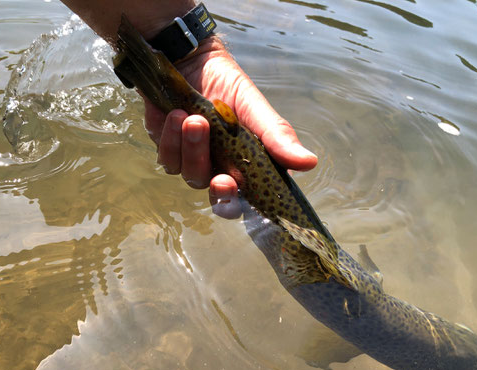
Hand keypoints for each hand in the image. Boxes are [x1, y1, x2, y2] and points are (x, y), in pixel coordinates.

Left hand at [144, 36, 317, 218]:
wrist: (190, 58)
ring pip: (190, 175)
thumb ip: (277, 136)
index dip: (237, 203)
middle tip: (222, 178)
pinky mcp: (168, 148)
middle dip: (217, 189)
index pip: (244, 200)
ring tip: (194, 118)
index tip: (233, 186)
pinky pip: (167, 156)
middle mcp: (220, 169)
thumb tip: (309, 162)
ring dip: (192, 149)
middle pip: (217, 198)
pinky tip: (176, 114)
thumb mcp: (254, 108)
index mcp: (245, 166)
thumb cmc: (227, 84)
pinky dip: (170, 137)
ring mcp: (192, 161)